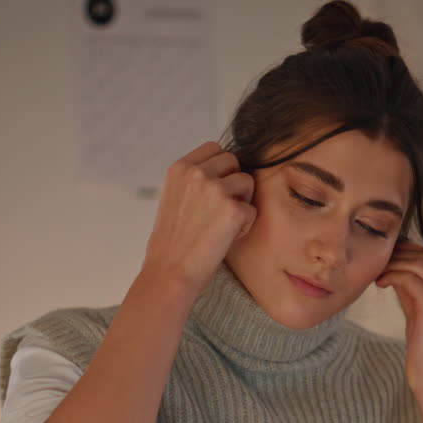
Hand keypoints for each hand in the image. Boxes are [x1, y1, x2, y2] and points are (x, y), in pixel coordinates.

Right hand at [141, 142, 255, 297]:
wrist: (170, 273)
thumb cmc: (173, 243)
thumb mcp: (174, 198)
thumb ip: (194, 180)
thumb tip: (224, 169)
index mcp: (179, 168)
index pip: (214, 148)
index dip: (220, 169)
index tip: (215, 191)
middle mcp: (196, 172)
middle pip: (233, 161)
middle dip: (233, 182)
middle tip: (220, 210)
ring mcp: (215, 189)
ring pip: (247, 181)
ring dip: (242, 202)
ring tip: (223, 224)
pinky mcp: (233, 209)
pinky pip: (253, 209)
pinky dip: (245, 226)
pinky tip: (227, 238)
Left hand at [375, 241, 422, 395]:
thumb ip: (418, 286)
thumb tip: (398, 262)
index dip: (412, 251)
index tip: (392, 254)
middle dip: (401, 254)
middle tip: (381, 260)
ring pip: (418, 264)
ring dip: (394, 264)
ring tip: (379, 273)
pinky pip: (408, 278)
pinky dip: (391, 275)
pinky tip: (381, 283)